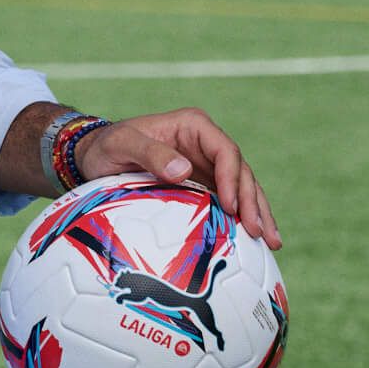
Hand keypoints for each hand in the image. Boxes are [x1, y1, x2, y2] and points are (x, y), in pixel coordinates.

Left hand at [76, 109, 280, 249]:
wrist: (95, 156)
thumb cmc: (107, 147)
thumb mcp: (121, 145)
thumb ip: (150, 153)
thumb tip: (184, 170)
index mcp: (193, 126)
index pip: (225, 151)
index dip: (233, 178)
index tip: (231, 206)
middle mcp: (206, 144)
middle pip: (241, 172)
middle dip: (253, 202)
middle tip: (260, 232)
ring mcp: (208, 165)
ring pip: (242, 188)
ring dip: (259, 213)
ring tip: (272, 241)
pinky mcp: (205, 185)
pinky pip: (230, 201)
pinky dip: (244, 219)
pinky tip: (256, 241)